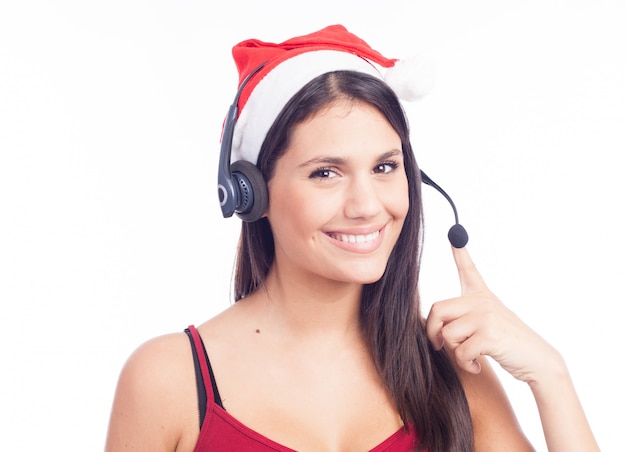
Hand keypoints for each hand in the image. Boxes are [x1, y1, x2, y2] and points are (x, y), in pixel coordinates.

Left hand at [425, 246, 559, 383]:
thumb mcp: (487, 323)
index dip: (459, 252)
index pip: (467, 270)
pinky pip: (460, 351)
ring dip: (452, 351)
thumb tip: (436, 326)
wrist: (538, 361)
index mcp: (481, 296)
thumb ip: (464, 318)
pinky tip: (476, 365)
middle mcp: (482, 301)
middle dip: (432, 331)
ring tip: (468, 357)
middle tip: (438, 345)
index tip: (453, 233)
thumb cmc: (508, 345)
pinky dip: (465, 364)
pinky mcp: (489, 334)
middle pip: (437, 309)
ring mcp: (486, 316)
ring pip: (446, 333)